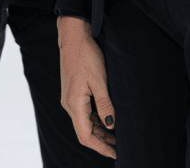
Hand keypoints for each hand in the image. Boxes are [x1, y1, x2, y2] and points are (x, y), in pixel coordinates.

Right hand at [58, 16, 116, 158]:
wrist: (73, 36)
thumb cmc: (85, 55)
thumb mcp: (99, 80)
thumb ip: (105, 104)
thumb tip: (111, 125)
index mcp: (74, 104)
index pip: (86, 136)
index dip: (101, 147)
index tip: (115, 154)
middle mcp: (69, 104)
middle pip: (85, 132)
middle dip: (102, 141)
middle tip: (120, 147)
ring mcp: (70, 98)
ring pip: (85, 123)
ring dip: (99, 131)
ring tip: (116, 136)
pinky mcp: (73, 92)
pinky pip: (84, 113)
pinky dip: (95, 120)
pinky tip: (107, 120)